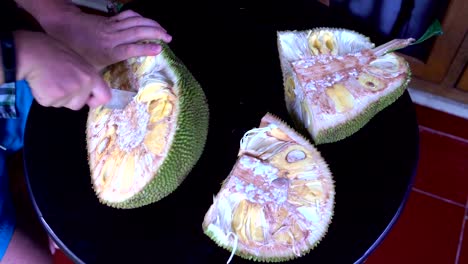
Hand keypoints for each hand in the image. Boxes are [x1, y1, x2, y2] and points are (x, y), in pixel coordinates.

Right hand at [15, 30, 110, 109]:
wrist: (31, 52)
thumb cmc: (53, 53)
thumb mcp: (78, 61)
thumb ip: (86, 76)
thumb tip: (90, 90)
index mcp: (92, 76)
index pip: (105, 96)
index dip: (96, 100)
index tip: (88, 100)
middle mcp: (83, 86)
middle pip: (79, 104)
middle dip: (70, 99)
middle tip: (60, 83)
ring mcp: (68, 93)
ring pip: (64, 104)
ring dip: (57, 97)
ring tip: (50, 81)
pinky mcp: (52, 98)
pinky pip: (49, 103)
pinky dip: (44, 96)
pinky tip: (41, 83)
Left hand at [39, 9, 171, 69]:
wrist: (63, 26)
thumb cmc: (76, 50)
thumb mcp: (89, 68)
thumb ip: (103, 78)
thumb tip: (109, 97)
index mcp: (109, 51)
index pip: (131, 48)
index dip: (145, 48)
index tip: (159, 49)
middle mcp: (113, 37)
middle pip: (138, 31)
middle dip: (156, 33)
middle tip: (168, 38)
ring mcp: (113, 26)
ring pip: (136, 21)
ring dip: (152, 24)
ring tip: (164, 31)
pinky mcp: (112, 19)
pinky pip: (130, 16)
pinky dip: (142, 18)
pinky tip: (148, 22)